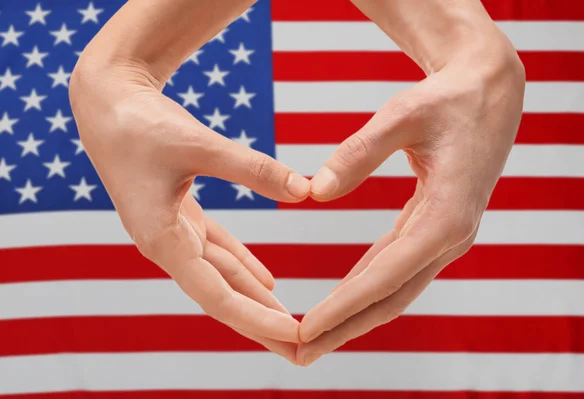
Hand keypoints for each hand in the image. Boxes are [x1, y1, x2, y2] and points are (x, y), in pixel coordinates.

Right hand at [69, 60, 310, 363]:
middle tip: (302, 352)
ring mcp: (174, 232)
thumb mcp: (197, 144)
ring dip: (256, 299)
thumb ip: (251, 169)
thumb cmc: (139, 123)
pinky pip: (218, 250)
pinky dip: (244, 266)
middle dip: (261, 324)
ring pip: (223, 276)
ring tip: (290, 324)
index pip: (216, 294)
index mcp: (161, 239)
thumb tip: (305, 190)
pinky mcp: (182, 214)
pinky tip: (268, 282)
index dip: (256, 318)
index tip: (296, 334)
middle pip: (222, 296)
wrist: (107, 101)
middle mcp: (167, 244)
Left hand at [296, 43, 525, 364]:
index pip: (387, 275)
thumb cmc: (447, 100)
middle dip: (346, 328)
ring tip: (315, 337)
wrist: (489, 94)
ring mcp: (446, 237)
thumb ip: (359, 152)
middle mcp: (450, 237)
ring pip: (395, 289)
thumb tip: (315, 191)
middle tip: (300, 353)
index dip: (345, 306)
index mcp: (446, 215)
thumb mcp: (402, 115)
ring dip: (355, 316)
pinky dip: (367, 288)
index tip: (307, 330)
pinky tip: (342, 299)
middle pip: (391, 297)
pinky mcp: (436, 229)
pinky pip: (397, 268)